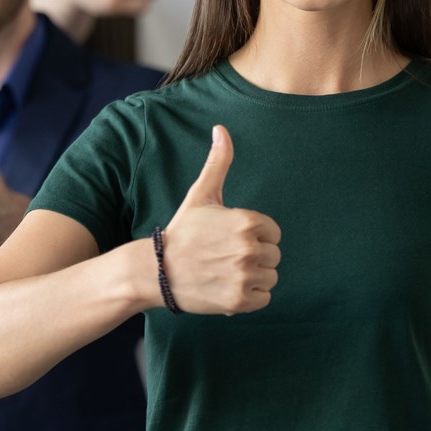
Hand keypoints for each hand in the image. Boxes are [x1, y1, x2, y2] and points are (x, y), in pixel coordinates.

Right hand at [159, 126, 281, 314]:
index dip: (256, 236)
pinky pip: (264, 300)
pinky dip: (250, 298)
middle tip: (226, 257)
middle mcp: (249, 248)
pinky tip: (228, 288)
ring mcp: (244, 276)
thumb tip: (221, 129)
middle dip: (255, 258)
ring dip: (253, 278)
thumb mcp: (201, 194)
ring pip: (270, 278)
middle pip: (274, 256)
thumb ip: (218, 163)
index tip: (232, 239)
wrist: (156, 270)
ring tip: (227, 273)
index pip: (274, 232)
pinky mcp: (239, 300)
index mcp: (247, 221)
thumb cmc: (183, 231)